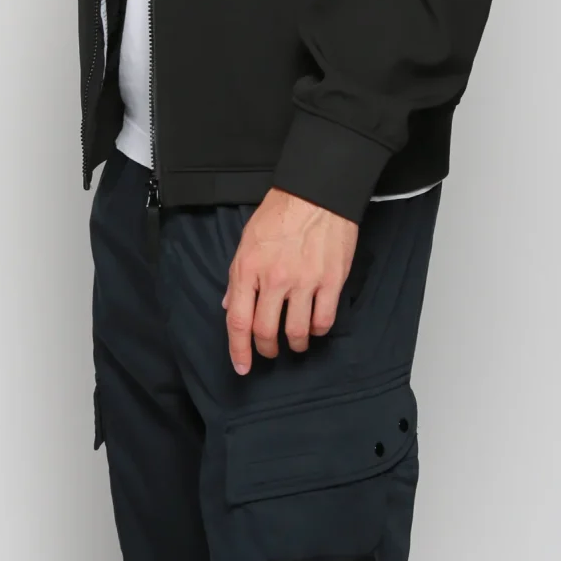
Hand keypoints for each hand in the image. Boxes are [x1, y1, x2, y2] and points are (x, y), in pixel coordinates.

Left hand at [223, 188, 359, 375]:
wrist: (318, 193)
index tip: (242, 366)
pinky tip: (315, 326)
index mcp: (248, 268)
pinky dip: (318, 330)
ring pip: (297, 332)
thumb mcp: (247, 241)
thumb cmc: (280, 213)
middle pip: (266, 331)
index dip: (238, 349)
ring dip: (295, 344)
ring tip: (296, 342)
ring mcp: (304, 281)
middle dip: (266, 349)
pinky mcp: (331, 281)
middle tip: (269, 351)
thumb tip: (229, 306)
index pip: (237, 320)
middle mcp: (274, 279)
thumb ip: (237, 276)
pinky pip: (324, 320)